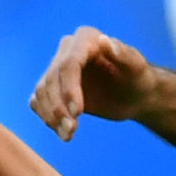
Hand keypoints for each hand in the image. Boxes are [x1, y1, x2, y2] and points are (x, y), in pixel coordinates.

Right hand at [28, 25, 165, 140]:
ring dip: (51, 116)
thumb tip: (104, 41)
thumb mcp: (137, 67)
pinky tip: (62, 132)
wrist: (133, 95)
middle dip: (59, 107)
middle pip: (51, 79)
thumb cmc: (138, 78)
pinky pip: (38, 101)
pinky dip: (46, 117)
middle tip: (72, 131)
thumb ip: (124, 54)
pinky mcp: (52, 87)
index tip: (79, 113)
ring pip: (41, 92)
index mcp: (85, 39)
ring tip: (68, 136)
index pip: (68, 64)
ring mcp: (57, 69)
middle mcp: (67, 50)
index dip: (69, 88)